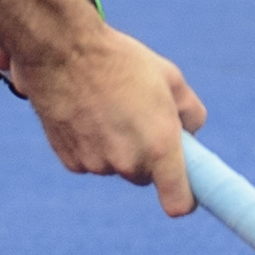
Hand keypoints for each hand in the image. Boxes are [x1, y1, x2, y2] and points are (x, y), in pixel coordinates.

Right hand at [11, 23, 206, 215]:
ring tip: (107, 108)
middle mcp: (128, 163)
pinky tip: (85, 113)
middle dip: (146, 155)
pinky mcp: (71, 161)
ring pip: (115, 166)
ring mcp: (97, 165)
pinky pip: (89, 160)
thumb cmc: (121, 60)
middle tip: (138, 119)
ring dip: (115, 147)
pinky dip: (90, 144)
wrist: (63, 51)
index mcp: (160, 146)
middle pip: (145, 176)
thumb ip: (190, 112)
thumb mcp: (170, 77)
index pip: (179, 203)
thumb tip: (190, 130)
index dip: (185, 198)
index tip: (186, 188)